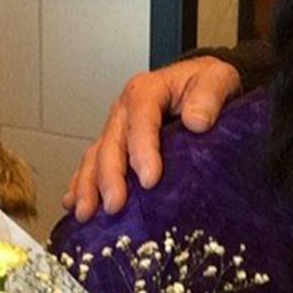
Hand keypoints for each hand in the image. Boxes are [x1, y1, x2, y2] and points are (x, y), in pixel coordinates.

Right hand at [63, 56, 244, 220]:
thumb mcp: (218, 79)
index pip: (141, 119)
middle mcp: (125, 110)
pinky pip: (92, 164)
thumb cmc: (206, 84)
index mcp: (147, 91)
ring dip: (88, 186)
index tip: (150, 180)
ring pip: (95, 157)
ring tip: (86, 213)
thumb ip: (209, 96)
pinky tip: (75, 205)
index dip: (142, 150)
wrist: (201, 85)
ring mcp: (116, 128)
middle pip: (111, 143)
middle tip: (115, 205)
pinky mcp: (115, 145)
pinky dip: (81, 185)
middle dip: (110, 176)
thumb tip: (197, 121)